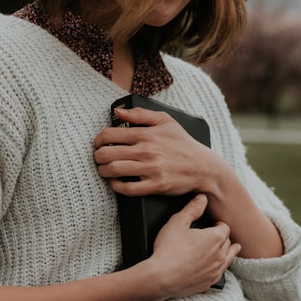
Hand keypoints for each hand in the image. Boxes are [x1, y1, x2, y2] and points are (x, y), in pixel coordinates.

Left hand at [93, 106, 216, 197]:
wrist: (204, 167)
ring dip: (103, 172)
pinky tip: (117, 182)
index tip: (98, 144)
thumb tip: (117, 112)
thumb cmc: (183, 144)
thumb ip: (140, 115)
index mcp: (146, 134)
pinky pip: (127, 189)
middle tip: (99, 159)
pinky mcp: (155, 186)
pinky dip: (117, 186)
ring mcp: (151, 169)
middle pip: (106, 154)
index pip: (109, 135)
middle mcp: (147, 151)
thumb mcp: (166, 121)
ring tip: (105, 170)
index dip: (98, 140)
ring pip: (114, 170)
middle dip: (97, 157)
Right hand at [148, 194, 239, 295]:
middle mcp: (220, 254)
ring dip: (228, 252)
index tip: (213, 225)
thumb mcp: (177, 222)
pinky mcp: (210, 282)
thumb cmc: (168, 250)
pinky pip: (221, 272)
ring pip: (229, 258)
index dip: (218, 224)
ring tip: (232, 248)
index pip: (224, 227)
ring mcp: (216, 270)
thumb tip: (202, 198)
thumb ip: (192, 208)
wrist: (161, 278)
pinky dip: (220, 267)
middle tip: (215, 235)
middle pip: (228, 242)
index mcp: (216, 237)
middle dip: (222, 237)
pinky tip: (217, 267)